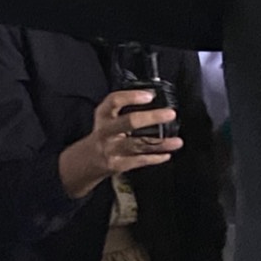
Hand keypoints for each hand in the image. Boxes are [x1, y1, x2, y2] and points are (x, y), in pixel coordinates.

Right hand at [58, 90, 182, 198]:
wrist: (84, 162)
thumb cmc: (101, 135)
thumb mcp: (106, 118)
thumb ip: (124, 109)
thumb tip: (153, 98)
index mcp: (103, 116)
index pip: (114, 101)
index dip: (131, 96)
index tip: (149, 95)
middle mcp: (106, 132)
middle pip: (128, 122)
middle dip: (151, 117)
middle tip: (169, 114)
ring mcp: (111, 149)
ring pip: (138, 144)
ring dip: (160, 143)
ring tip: (177, 141)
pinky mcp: (117, 165)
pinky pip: (139, 161)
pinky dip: (155, 158)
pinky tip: (167, 154)